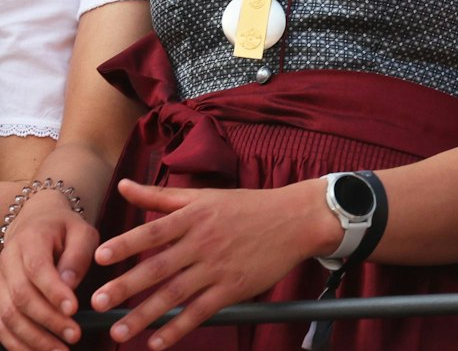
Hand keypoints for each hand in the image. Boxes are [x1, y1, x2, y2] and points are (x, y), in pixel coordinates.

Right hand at [0, 190, 96, 349]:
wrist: (34, 223)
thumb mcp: (81, 231)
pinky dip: (17, 344)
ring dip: (32, 339)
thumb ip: (78, 255)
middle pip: (21, 297)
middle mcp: (6, 262)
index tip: (74, 309)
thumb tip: (69, 284)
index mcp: (30, 240)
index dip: (53, 292)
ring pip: (6, 316)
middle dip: (48, 320)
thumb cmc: (64, 230)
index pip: (37, 269)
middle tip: (74, 335)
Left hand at [88, 179, 338, 349]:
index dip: (126, 244)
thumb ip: (160, 196)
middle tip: (97, 303)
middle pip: (159, 267)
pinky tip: (157, 342)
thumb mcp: (204, 196)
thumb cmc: (247, 206)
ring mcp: (219, 267)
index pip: (154, 232)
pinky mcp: (234, 288)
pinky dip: (178, 328)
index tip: (100, 256)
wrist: (296, 220)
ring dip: (145, 315)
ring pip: (175, 294)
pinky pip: (201, 311)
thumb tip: (122, 186)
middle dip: (126, 286)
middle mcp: (203, 243)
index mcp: (194, 217)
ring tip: (118, 332)